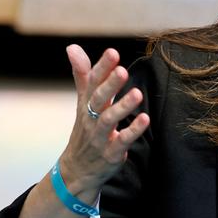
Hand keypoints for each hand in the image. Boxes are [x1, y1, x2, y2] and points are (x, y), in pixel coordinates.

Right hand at [59, 45, 149, 198]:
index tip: (112, 52)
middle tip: (122, 70)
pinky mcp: (111, 153)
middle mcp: (91, 119)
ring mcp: (100, 137)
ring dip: (122, 107)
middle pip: (98, 100)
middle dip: (109, 85)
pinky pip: (121, 141)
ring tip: (137, 93)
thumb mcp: (82, 103)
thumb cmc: (85, 131)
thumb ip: (83, 76)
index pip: (92, 83)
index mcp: (86, 105)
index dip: (101, 68)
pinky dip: (132, 131)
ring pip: (108, 120)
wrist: (76, 170)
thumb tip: (72, 47)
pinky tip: (145, 119)